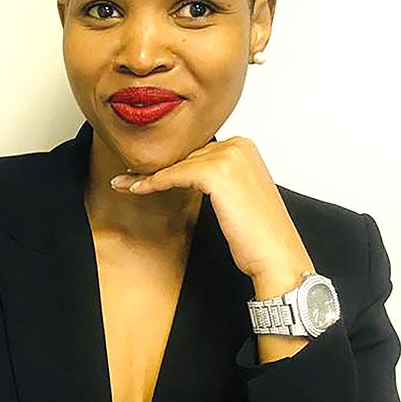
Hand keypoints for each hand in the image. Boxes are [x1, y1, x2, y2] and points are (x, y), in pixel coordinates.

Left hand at [110, 137, 313, 284]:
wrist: (277, 256)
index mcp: (245, 146)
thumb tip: (183, 171)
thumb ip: (218, 176)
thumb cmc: (259, 234)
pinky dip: (153, 183)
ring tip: (124, 184)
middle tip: (128, 178)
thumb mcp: (238, 194)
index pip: (197, 152)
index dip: (171, 164)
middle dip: (157, 169)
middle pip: (186, 156)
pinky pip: (174, 175)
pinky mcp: (216, 173)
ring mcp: (229, 156)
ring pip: (177, 165)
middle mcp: (239, 145)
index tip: (145, 172)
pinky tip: (136, 189)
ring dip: (148, 176)